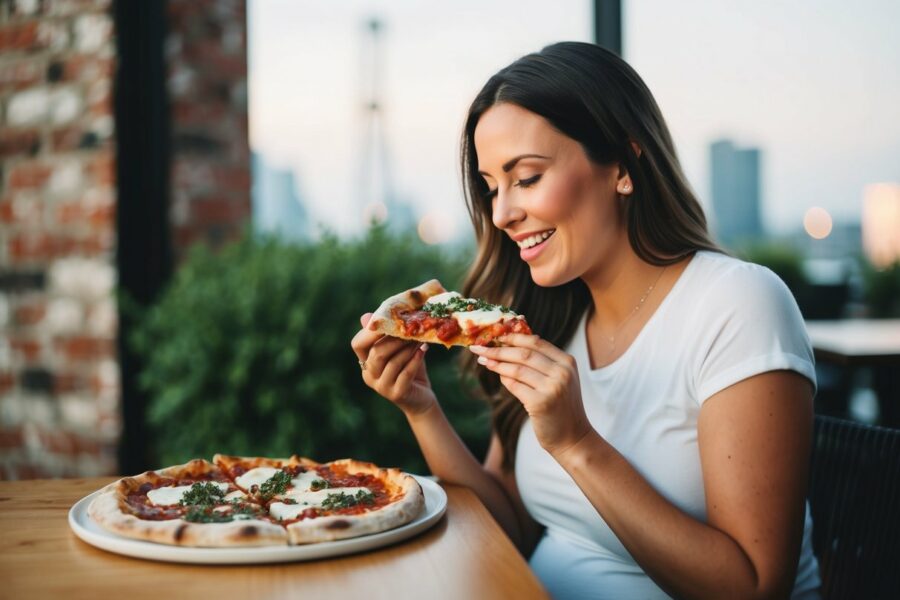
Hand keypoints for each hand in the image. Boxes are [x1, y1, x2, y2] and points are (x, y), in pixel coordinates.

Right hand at [351, 313, 436, 415]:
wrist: (420, 399)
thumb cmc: (408, 369)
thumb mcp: (398, 349)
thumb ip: (387, 334)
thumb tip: (369, 315)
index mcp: (365, 362)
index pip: (358, 344)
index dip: (370, 332)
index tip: (388, 320)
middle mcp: (369, 375)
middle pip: (377, 352)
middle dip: (395, 339)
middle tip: (411, 329)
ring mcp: (381, 387)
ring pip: (392, 362)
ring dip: (408, 348)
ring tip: (420, 338)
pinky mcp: (396, 394)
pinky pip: (405, 374)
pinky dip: (415, 360)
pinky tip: (424, 350)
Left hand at [469, 334, 592, 457]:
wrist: (573, 437)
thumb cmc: (561, 407)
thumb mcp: (559, 380)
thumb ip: (542, 363)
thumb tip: (511, 345)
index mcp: (567, 362)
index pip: (536, 342)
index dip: (514, 337)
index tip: (496, 336)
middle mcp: (562, 372)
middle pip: (524, 353)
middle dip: (499, 349)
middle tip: (480, 348)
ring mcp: (552, 387)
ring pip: (517, 369)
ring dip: (496, 363)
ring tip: (483, 360)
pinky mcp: (541, 403)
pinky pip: (515, 386)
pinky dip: (504, 380)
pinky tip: (497, 376)